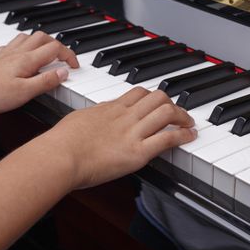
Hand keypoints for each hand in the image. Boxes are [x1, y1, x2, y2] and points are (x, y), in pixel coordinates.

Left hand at [0, 32, 78, 114]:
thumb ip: (46, 81)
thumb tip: (63, 72)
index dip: (69, 55)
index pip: (55, 48)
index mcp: (27, 59)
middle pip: (43, 37)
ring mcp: (6, 54)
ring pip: (28, 37)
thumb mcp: (25, 93)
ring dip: (41, 42)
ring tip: (47, 54)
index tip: (74, 66)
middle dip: (58, 45)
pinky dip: (24, 46)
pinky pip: (13, 45)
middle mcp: (17, 52)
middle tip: (63, 58)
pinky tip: (23, 56)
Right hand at [38, 87, 196, 188]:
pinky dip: (183, 135)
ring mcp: (132, 133)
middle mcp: (125, 116)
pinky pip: (167, 138)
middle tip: (178, 113)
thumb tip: (96, 117)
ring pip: (166, 112)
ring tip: (189, 123)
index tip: (159, 103)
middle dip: (172, 103)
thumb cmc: (61, 142)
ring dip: (182, 117)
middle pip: (157, 97)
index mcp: (110, 108)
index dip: (153, 96)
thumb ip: (94, 117)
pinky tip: (190, 136)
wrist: (59, 156)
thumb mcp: (79, 119)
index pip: (139, 93)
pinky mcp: (137, 152)